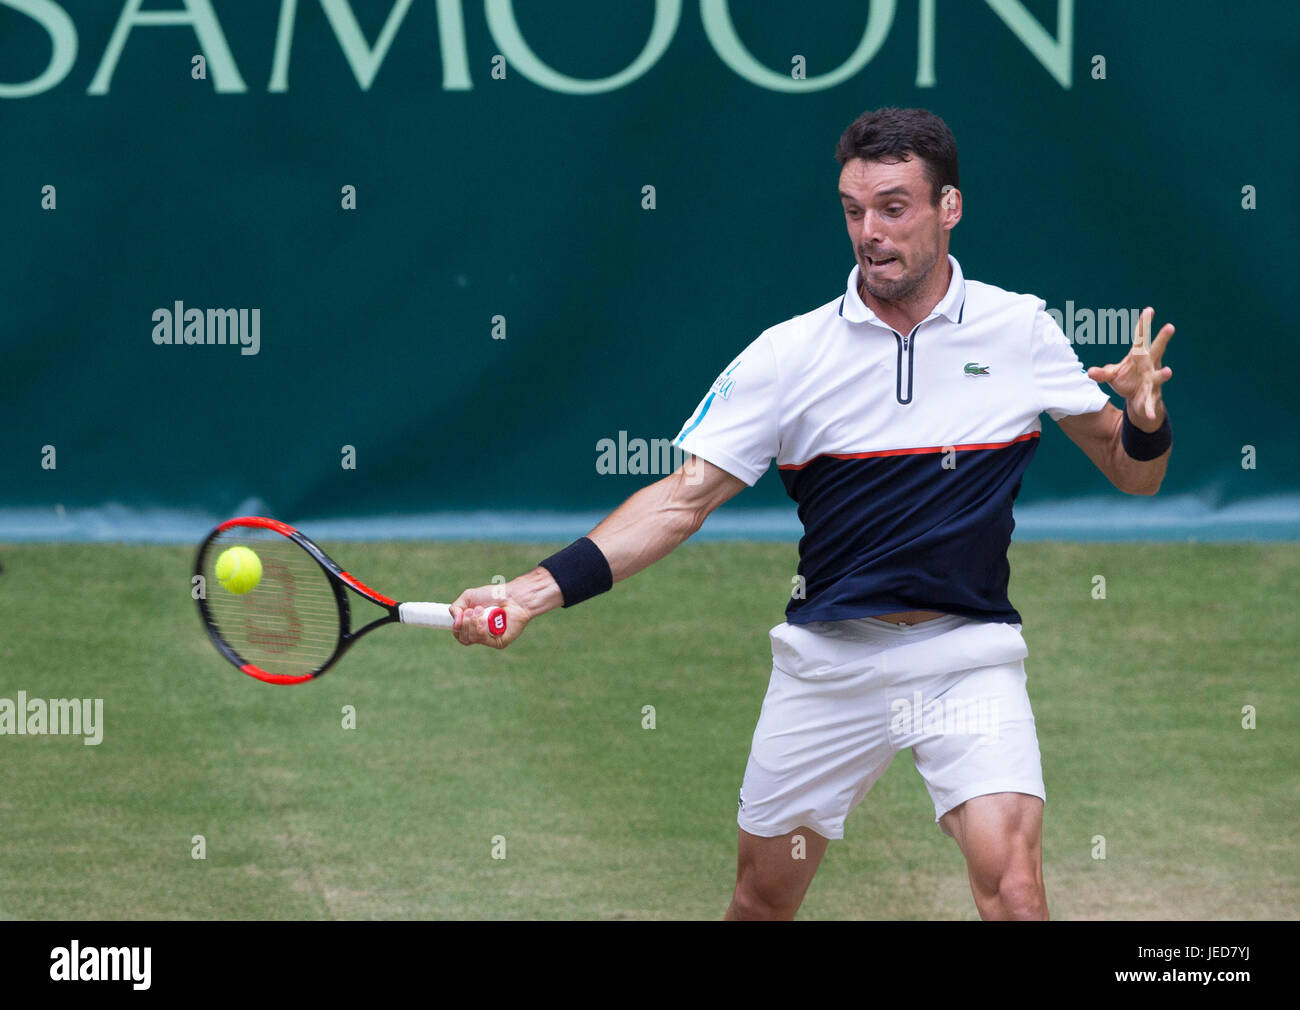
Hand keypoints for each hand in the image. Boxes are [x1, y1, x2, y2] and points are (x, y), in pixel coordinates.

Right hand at [449, 584, 531, 648]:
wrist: (513, 596)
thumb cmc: (494, 595)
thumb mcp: (468, 597)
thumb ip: (455, 608)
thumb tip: (455, 622)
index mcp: (473, 626)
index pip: (459, 635)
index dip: (456, 627)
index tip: (459, 615)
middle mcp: (481, 635)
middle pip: (463, 638)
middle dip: (465, 622)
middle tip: (474, 609)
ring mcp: (489, 640)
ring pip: (471, 638)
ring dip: (473, 622)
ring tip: (481, 610)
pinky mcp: (498, 643)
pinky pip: (483, 639)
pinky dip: (481, 627)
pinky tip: (486, 618)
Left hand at [1086, 306, 1173, 430]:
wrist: (1138, 400)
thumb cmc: (1128, 381)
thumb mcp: (1113, 374)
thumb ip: (1102, 373)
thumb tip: (1089, 372)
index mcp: (1139, 357)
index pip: (1141, 339)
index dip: (1144, 325)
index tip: (1149, 310)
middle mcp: (1149, 366)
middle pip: (1157, 350)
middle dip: (1162, 339)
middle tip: (1170, 326)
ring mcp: (1153, 381)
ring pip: (1159, 376)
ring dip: (1163, 374)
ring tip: (1168, 371)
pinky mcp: (1151, 397)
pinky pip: (1150, 404)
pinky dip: (1150, 410)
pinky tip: (1151, 415)